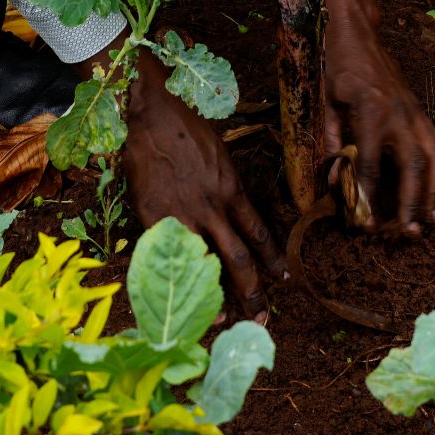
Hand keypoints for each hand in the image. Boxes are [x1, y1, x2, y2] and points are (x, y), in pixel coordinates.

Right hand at [115, 63, 286, 312]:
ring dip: (219, 295)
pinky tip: (185, 297)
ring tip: (227, 319)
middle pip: (239, 257)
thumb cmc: (186, 128)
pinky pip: (170, 255)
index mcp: (231, 188)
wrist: (151, 114)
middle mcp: (213, 206)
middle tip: (263, 318)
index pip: (258, 231)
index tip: (283, 277)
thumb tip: (234, 207)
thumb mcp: (219, 154)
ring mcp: (183, 214)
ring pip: (207, 263)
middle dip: (253, 291)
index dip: (272, 257)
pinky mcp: (154, 217)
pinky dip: (179, 279)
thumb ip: (227, 184)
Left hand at [320, 0, 434, 235]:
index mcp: (370, 111)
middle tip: (407, 232)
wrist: (360, 33)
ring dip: (432, 192)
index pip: (372, 164)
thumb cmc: (339, 68)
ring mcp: (414, 113)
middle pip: (412, 166)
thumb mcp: (326, 102)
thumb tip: (335, 183)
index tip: (366, 222)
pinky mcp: (421, 113)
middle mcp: (398, 114)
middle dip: (412, 202)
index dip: (369, 196)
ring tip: (428, 221)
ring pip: (433, 158)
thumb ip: (332, 142)